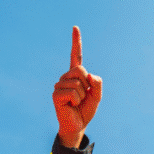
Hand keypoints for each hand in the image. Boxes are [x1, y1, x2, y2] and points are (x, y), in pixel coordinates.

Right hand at [53, 26, 101, 147]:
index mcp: (75, 76)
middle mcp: (65, 78)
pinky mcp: (56, 94)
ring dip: (82, 95)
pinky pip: (72, 92)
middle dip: (86, 85)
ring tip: (76, 103)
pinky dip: (76, 100)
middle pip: (80, 70)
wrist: (77, 126)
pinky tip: (71, 105)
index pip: (76, 56)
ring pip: (77, 83)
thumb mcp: (96, 97)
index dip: (76, 42)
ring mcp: (59, 85)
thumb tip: (90, 75)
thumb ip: (97, 84)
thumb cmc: (85, 111)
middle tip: (82, 97)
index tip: (75, 27)